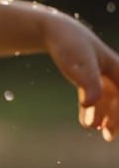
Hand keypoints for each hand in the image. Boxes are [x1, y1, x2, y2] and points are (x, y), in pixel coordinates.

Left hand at [44, 13, 118, 140]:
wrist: (55, 31)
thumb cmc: (70, 44)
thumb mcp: (79, 63)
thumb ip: (88, 82)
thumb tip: (90, 103)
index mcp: (118, 69)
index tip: (114, 127)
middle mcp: (113, 73)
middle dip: (116, 118)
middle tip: (108, 136)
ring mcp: (102, 76)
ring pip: (108, 101)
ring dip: (105, 117)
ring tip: (97, 131)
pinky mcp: (89, 78)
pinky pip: (96, 99)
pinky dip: (93, 111)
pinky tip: (86, 123)